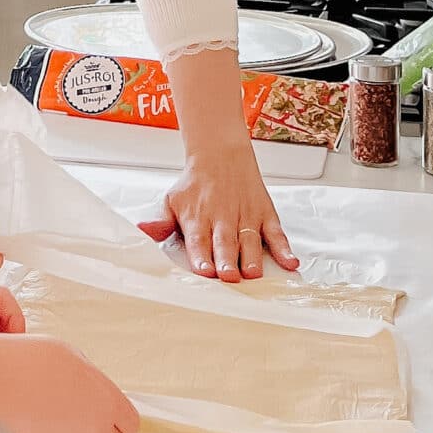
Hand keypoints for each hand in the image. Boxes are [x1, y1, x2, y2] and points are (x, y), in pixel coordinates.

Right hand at [0, 339, 139, 432]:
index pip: (131, 428)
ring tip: (62, 421)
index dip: (121, 423)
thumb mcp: (81, 363)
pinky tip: (45, 425)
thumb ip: (97, 388)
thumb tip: (99, 400)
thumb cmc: (41, 361)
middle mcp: (98, 429)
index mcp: (111, 403)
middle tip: (88, 423)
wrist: (8, 376)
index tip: (113, 421)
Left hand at [139, 147, 300, 281]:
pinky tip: (290, 262)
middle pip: (225, 242)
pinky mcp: (265, 215)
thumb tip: (142, 230)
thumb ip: (160, 221)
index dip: (201, 256)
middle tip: (229, 278)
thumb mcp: (172, 200)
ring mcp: (246, 217)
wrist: (220, 154)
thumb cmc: (195, 185)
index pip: (199, 240)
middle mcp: (222, 219)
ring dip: (252, 257)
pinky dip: (284, 248)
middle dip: (227, 261)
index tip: (204, 271)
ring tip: (253, 273)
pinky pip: (276, 233)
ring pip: (249, 240)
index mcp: (198, 218)